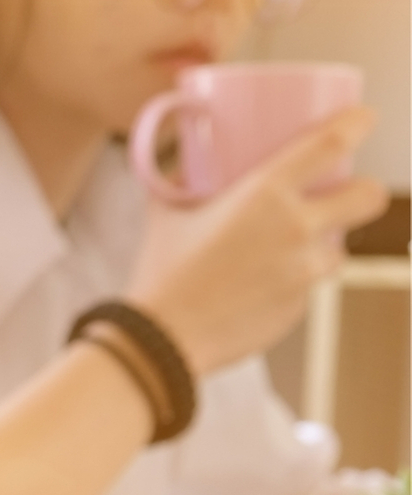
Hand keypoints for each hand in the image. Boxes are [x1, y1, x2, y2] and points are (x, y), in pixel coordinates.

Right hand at [129, 107, 388, 375]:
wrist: (158, 342)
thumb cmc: (159, 274)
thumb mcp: (166, 214)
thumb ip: (180, 182)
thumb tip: (183, 162)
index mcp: (264, 194)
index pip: (333, 143)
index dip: (358, 122)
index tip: (361, 119)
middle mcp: (295, 229)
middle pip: (369, 196)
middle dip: (363, 190)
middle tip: (345, 194)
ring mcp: (302, 273)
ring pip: (338, 250)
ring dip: (322, 246)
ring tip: (287, 253)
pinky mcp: (298, 310)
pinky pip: (308, 289)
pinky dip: (291, 285)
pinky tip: (257, 291)